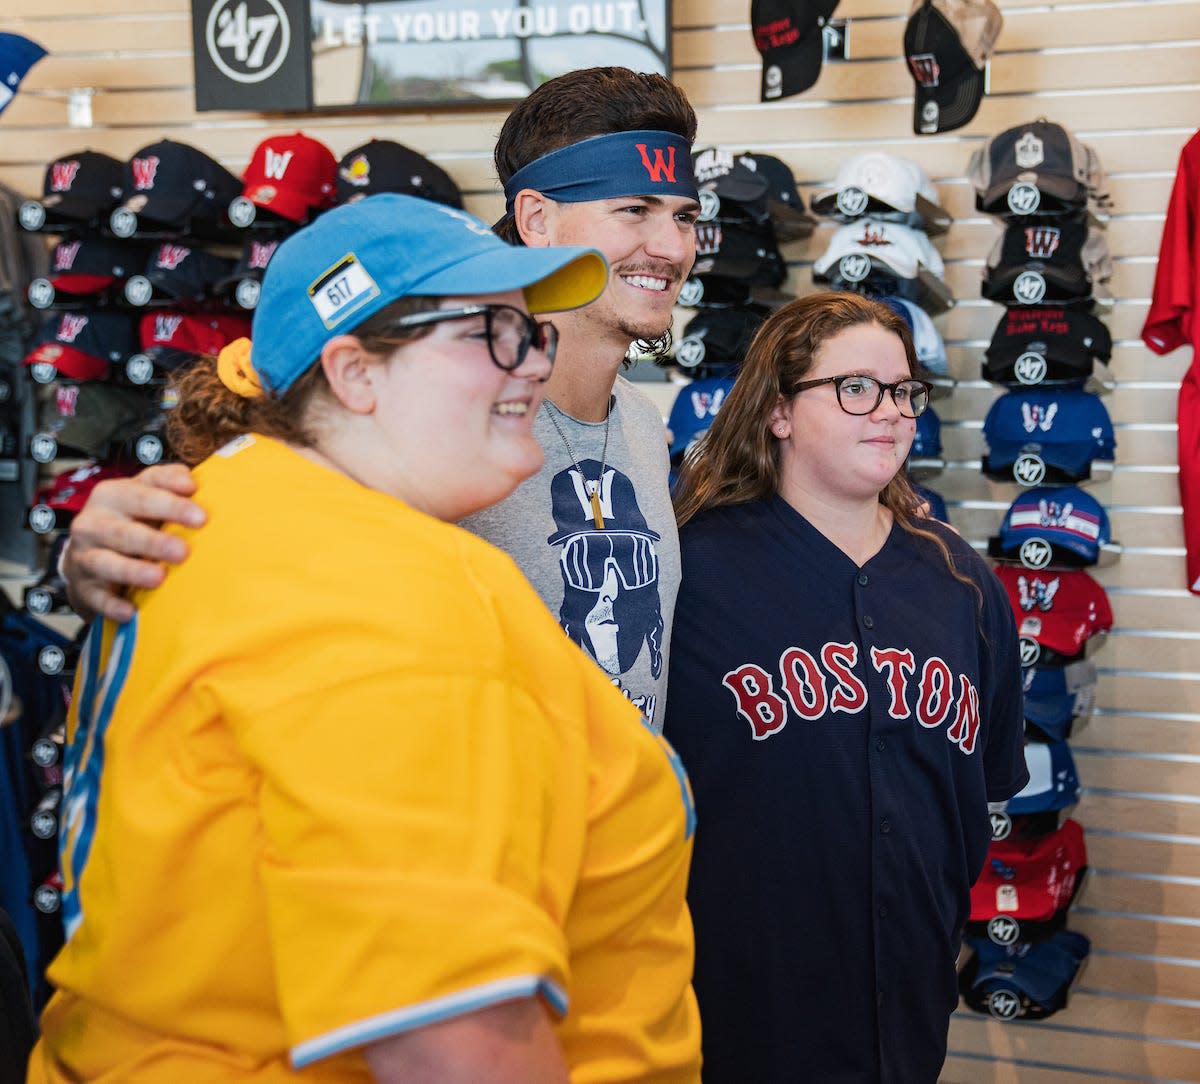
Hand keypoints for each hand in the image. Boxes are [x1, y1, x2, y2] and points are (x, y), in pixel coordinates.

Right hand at [64, 464, 204, 622]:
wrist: (89, 553)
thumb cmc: (129, 518)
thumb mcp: (144, 493)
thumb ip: (167, 482)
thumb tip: (191, 480)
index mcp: (113, 494)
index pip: (142, 495)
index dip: (171, 504)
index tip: (201, 517)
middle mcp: (93, 522)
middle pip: (123, 531)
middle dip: (153, 541)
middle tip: (183, 551)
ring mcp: (85, 555)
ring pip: (106, 563)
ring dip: (132, 570)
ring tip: (159, 577)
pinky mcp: (83, 586)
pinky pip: (96, 596)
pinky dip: (111, 604)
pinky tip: (129, 610)